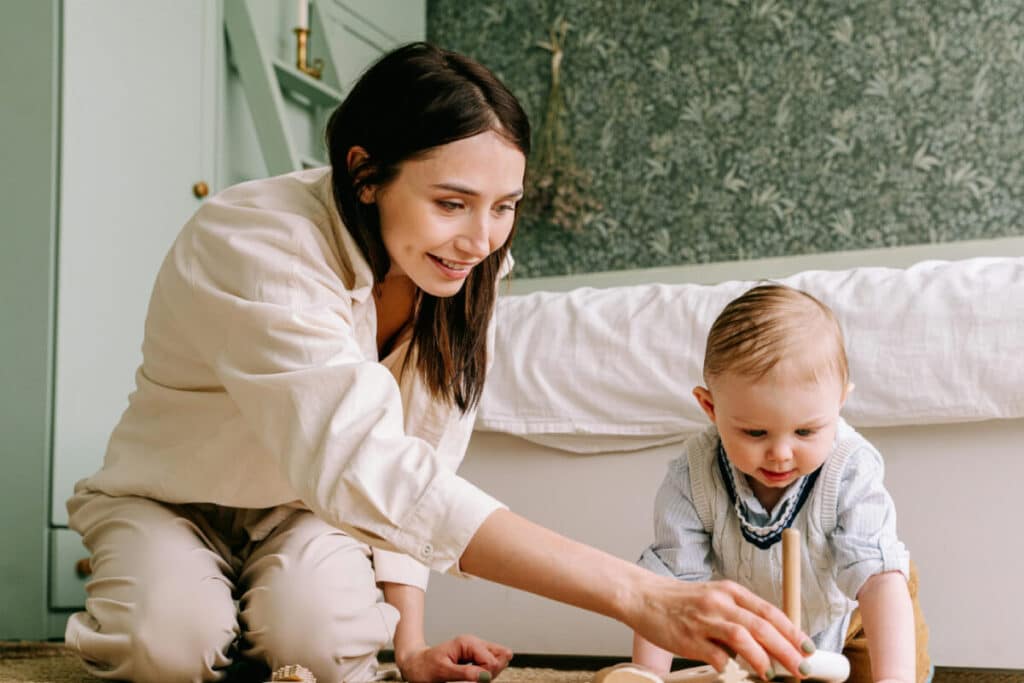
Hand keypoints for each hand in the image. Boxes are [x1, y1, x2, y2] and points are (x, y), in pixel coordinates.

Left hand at [396, 634, 512, 682]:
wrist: (416, 664)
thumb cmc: (426, 666)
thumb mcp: (443, 671)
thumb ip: (465, 673)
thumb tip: (485, 676)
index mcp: (467, 643)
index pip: (491, 660)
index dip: (486, 674)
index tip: (474, 681)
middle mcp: (474, 643)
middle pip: (497, 659)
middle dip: (490, 672)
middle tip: (472, 678)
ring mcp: (475, 650)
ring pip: (495, 661)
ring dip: (487, 673)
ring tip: (471, 677)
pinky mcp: (474, 656)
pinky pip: (488, 664)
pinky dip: (484, 673)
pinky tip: (475, 676)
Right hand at [629, 576, 808, 679]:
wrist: (643, 596)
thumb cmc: (680, 601)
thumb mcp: (714, 598)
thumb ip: (739, 615)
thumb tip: (769, 642)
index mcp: (730, 591)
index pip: (770, 612)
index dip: (793, 632)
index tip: (808, 649)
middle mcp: (720, 602)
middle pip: (762, 626)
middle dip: (788, 650)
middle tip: (803, 668)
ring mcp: (704, 620)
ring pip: (743, 637)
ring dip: (763, 659)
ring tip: (774, 674)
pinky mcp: (689, 638)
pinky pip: (716, 656)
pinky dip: (730, 667)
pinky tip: (735, 673)